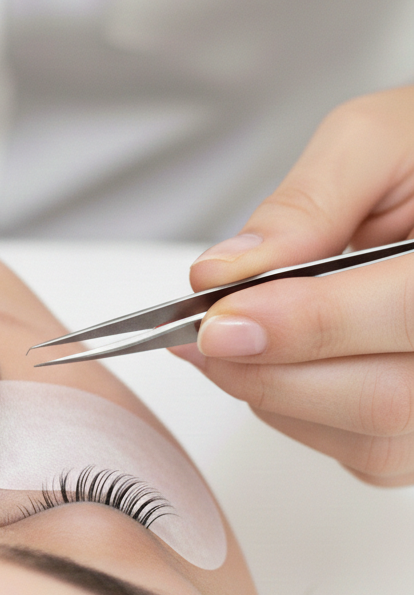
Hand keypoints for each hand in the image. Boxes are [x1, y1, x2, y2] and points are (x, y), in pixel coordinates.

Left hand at [175, 86, 413, 485]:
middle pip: (383, 401)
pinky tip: (275, 358)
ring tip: (231, 335)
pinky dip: (298, 411)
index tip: (219, 318)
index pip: (405, 313)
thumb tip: (224, 275)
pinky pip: (365, 453)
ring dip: (275, 392)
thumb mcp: (373, 141)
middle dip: (269, 369)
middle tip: (201, 330)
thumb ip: (306, 205)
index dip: (306, 325)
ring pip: (370, 440)